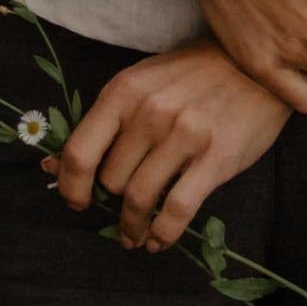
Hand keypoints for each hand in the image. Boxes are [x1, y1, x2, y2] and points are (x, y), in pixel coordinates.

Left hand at [45, 41, 294, 249]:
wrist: (255, 65)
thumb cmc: (192, 75)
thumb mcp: (143, 83)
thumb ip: (104, 122)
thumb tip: (51, 165)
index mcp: (125, 91)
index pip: (79, 152)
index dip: (70, 187)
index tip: (77, 202)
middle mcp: (150, 112)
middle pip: (111, 181)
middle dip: (111, 203)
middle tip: (120, 213)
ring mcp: (184, 135)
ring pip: (140, 200)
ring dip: (132, 227)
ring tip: (134, 235)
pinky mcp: (216, 158)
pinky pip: (177, 211)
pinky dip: (162, 234)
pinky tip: (158, 239)